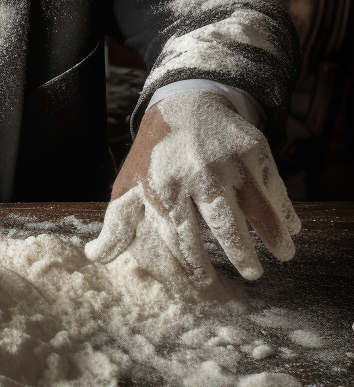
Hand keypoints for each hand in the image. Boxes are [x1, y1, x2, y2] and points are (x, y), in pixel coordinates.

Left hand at [85, 91, 299, 281]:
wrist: (183, 103)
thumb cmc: (154, 157)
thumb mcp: (128, 187)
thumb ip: (116, 226)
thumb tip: (94, 257)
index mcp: (161, 188)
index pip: (180, 234)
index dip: (194, 262)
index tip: (205, 283)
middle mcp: (193, 174)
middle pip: (220, 221)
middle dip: (238, 250)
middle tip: (251, 274)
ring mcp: (224, 160)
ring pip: (252, 203)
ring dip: (271, 232)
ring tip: (285, 254)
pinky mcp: (250, 148)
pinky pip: (271, 182)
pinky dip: (283, 205)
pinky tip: (292, 226)